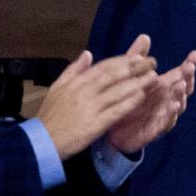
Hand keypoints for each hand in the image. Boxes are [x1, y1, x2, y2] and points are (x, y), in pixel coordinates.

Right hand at [37, 35, 157, 158]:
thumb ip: (73, 70)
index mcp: (75, 82)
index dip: (121, 61)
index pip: (103, 67)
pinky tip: (141, 97)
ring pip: (117, 92)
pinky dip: (129, 102)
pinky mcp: (95, 124)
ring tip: (152, 77)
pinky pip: (116, 110)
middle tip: (151, 62)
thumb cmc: (50, 115)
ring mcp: (90, 107)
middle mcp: (84, 91)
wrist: (43, 141)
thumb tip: (88, 54)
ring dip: (136, 83)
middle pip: (113, 76)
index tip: (137, 57)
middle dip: (134, 68)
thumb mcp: (57, 87)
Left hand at [108, 43, 195, 153]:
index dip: (189, 65)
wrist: (112, 132)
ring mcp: (162, 116)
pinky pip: (165, 124)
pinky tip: (173, 107)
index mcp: (161, 88)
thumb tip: (145, 36)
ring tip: (181, 85)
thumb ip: (137, 59)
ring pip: (177, 106)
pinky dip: (171, 116)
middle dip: (188, 78)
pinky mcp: (154, 130)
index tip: (194, 54)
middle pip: (183, 89)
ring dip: (181, 95)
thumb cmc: (125, 102)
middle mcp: (165, 101)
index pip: (180, 74)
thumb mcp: (129, 78)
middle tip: (189, 68)